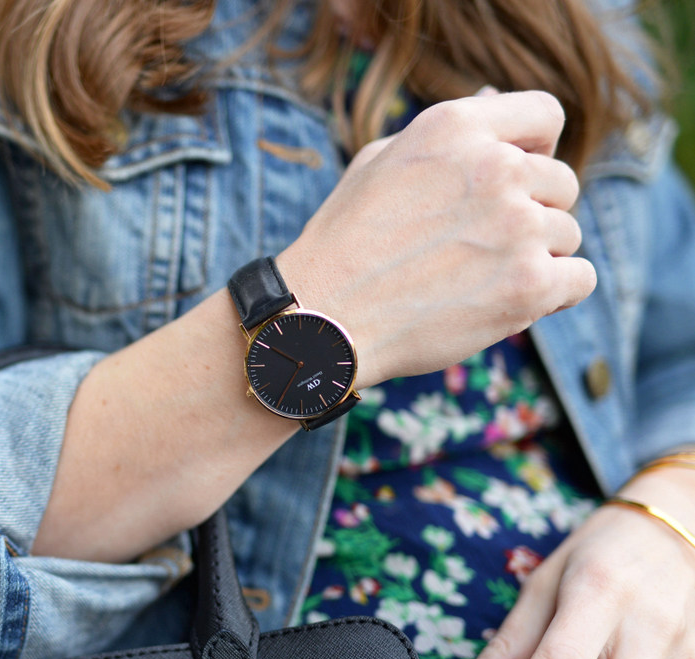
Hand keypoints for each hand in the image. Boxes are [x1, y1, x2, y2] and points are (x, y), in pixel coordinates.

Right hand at [276, 90, 593, 387]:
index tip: (514, 179)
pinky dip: (552, 296)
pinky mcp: (529, 284)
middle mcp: (494, 167)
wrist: (322, 318)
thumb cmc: (344, 242)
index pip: (545, 115)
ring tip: (475, 280)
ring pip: (567, 235)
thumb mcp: (381, 160)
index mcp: (457, 127)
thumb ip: (449, 134)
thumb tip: (494, 96)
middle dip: (530, 213)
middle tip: (477, 247)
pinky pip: (579, 279)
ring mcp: (517, 226)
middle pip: (561, 182)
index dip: (536, 148)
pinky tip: (505, 302)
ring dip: (533, 258)